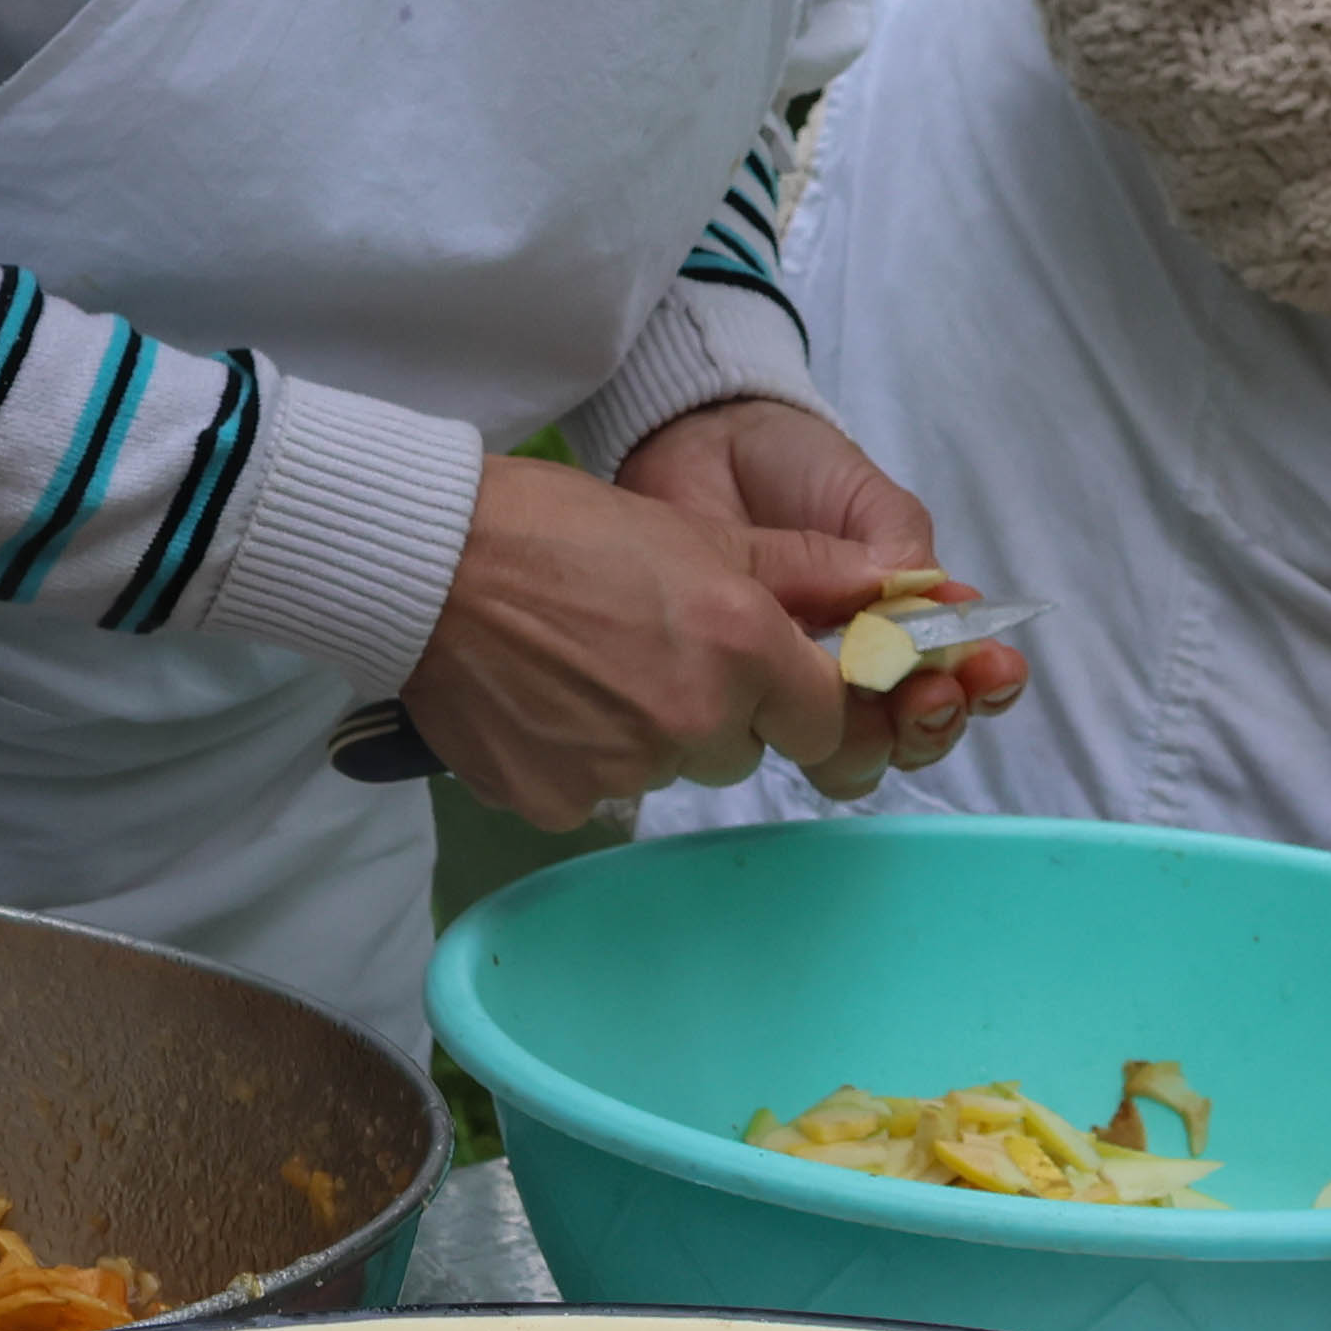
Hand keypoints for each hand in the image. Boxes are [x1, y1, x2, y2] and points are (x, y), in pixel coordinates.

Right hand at [402, 452, 854, 826]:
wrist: (428, 560)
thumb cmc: (559, 528)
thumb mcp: (696, 530)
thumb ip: (807, 573)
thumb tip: (902, 586)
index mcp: (741, 647)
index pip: (828, 723)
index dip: (799, 700)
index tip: (767, 679)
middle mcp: (693, 721)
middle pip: (742, 751)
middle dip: (716, 712)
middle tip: (650, 648)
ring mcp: (623, 771)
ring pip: (669, 771)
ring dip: (645, 734)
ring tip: (584, 666)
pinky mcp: (557, 803)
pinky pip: (596, 795)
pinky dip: (577, 758)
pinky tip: (540, 700)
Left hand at [613, 396, 1028, 793]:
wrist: (696, 450)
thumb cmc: (791, 466)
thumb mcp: (860, 490)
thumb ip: (900, 539)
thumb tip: (930, 598)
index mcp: (906, 619)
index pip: (961, 674)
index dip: (985, 684)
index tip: (991, 670)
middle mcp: (862, 666)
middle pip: (914, 731)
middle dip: (936, 720)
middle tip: (931, 693)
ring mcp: (798, 684)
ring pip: (853, 754)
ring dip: (881, 741)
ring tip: (880, 702)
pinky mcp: (741, 693)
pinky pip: (775, 736)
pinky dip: (802, 729)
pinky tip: (802, 695)